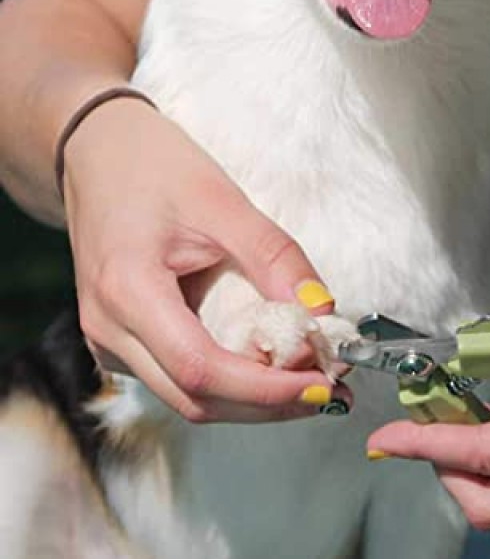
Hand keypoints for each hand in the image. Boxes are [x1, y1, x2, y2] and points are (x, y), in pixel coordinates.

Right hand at [62, 96, 346, 422]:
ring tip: (305, 379)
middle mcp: (108, 328)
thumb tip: (322, 310)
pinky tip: (265, 367)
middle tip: (326, 389)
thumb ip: (275, 258)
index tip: (321, 384)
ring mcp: (108, 339)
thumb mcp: (223, 202)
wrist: (95, 153)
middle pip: (194, 399)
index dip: (267, 390)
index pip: (202, 370)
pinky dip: (227, 383)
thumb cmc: (151, 167)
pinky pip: (176, 379)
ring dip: (250, 400)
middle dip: (267, 405)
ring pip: (186, 397)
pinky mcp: (121, 339)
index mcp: (127, 290)